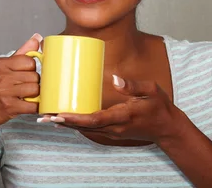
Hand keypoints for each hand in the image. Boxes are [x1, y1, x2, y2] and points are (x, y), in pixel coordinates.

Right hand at [0, 33, 42, 131]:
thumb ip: (21, 53)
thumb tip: (37, 38)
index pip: (29, 61)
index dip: (31, 69)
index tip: (25, 75)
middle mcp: (1, 76)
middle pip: (34, 76)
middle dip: (33, 83)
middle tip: (24, 88)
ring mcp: (5, 92)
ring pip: (35, 89)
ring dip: (35, 95)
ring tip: (25, 96)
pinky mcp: (9, 107)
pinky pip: (33, 106)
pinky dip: (35, 107)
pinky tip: (27, 106)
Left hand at [54, 75, 186, 144]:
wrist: (167, 128)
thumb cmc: (159, 108)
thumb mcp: (151, 91)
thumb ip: (133, 85)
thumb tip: (115, 78)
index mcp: (123, 116)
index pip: (95, 119)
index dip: (75, 118)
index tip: (59, 115)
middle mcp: (114, 127)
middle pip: (85, 126)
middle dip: (64, 122)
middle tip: (44, 116)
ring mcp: (112, 131)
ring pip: (85, 129)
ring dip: (66, 125)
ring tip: (47, 117)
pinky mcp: (111, 131)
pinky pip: (90, 129)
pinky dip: (76, 125)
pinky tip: (64, 120)